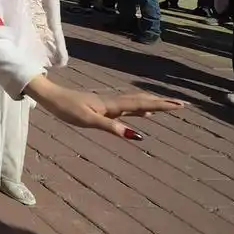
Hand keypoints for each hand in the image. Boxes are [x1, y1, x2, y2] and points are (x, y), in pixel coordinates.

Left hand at [26, 76, 183, 138]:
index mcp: (113, 105)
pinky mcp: (102, 106)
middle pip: (143, 101)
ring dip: (153, 104)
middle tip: (182, 105)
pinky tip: (143, 112)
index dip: (162, 105)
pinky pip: (127, 107)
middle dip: (162, 103)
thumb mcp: (88, 121)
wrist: (51, 97)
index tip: (180, 105)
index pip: (143, 104)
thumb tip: (136, 136)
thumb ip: (112, 128)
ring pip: (136, 102)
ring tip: (168, 107)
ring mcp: (108, 104)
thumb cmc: (67, 109)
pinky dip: (140, 108)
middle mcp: (113, 102)